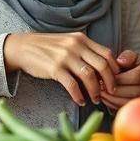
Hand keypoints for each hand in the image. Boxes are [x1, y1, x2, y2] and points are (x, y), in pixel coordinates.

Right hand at [3, 32, 119, 106]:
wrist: (23, 47)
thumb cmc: (48, 48)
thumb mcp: (69, 43)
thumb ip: (85, 51)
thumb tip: (104, 68)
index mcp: (82, 39)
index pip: (107, 54)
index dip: (115, 69)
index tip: (116, 80)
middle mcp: (76, 46)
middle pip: (102, 65)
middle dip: (110, 82)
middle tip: (111, 92)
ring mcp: (65, 57)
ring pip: (89, 76)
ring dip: (95, 91)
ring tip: (96, 99)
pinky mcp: (54, 68)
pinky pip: (72, 85)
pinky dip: (78, 96)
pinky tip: (80, 101)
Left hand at [101, 50, 139, 109]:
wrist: (136, 74)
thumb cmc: (131, 65)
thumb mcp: (130, 57)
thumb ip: (127, 56)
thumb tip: (120, 62)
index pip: (137, 76)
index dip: (121, 79)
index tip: (107, 78)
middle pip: (135, 91)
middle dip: (116, 90)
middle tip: (102, 88)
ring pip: (131, 101)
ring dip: (113, 99)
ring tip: (101, 93)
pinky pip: (127, 107)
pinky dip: (114, 104)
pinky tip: (105, 99)